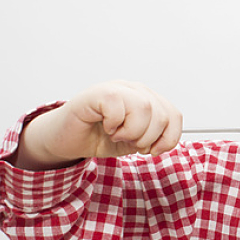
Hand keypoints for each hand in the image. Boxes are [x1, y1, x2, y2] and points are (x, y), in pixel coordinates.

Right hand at [14, 81, 182, 168]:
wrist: (66, 140)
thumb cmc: (98, 137)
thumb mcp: (133, 142)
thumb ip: (153, 138)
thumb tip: (164, 141)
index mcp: (146, 100)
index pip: (174, 115)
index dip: (169, 138)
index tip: (153, 150)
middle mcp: (133, 90)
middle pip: (162, 113)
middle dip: (148, 138)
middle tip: (129, 142)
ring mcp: (115, 89)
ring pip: (144, 107)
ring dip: (132, 131)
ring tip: (116, 134)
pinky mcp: (96, 93)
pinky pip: (117, 105)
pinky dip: (114, 124)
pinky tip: (105, 126)